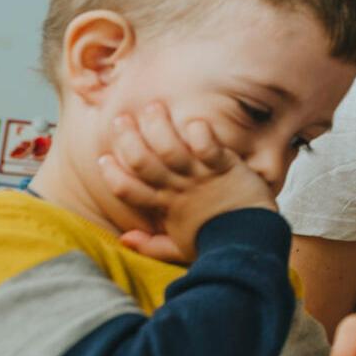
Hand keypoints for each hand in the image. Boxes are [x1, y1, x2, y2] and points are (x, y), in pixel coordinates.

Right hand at [98, 102, 274, 261]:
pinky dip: (200, 135)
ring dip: (159, 127)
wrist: (251, 241)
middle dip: (127, 139)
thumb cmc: (215, 241)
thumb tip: (124, 239)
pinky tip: (194, 122)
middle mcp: (178, 189)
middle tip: (120, 119)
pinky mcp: (226, 167)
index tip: (103, 158)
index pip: (127, 190)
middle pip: (142, 162)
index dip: (112, 174)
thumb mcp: (180, 248)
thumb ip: (151, 245)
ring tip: (152, 108)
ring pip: (171, 150)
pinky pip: (208, 148)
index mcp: (165, 206)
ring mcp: (201, 177)